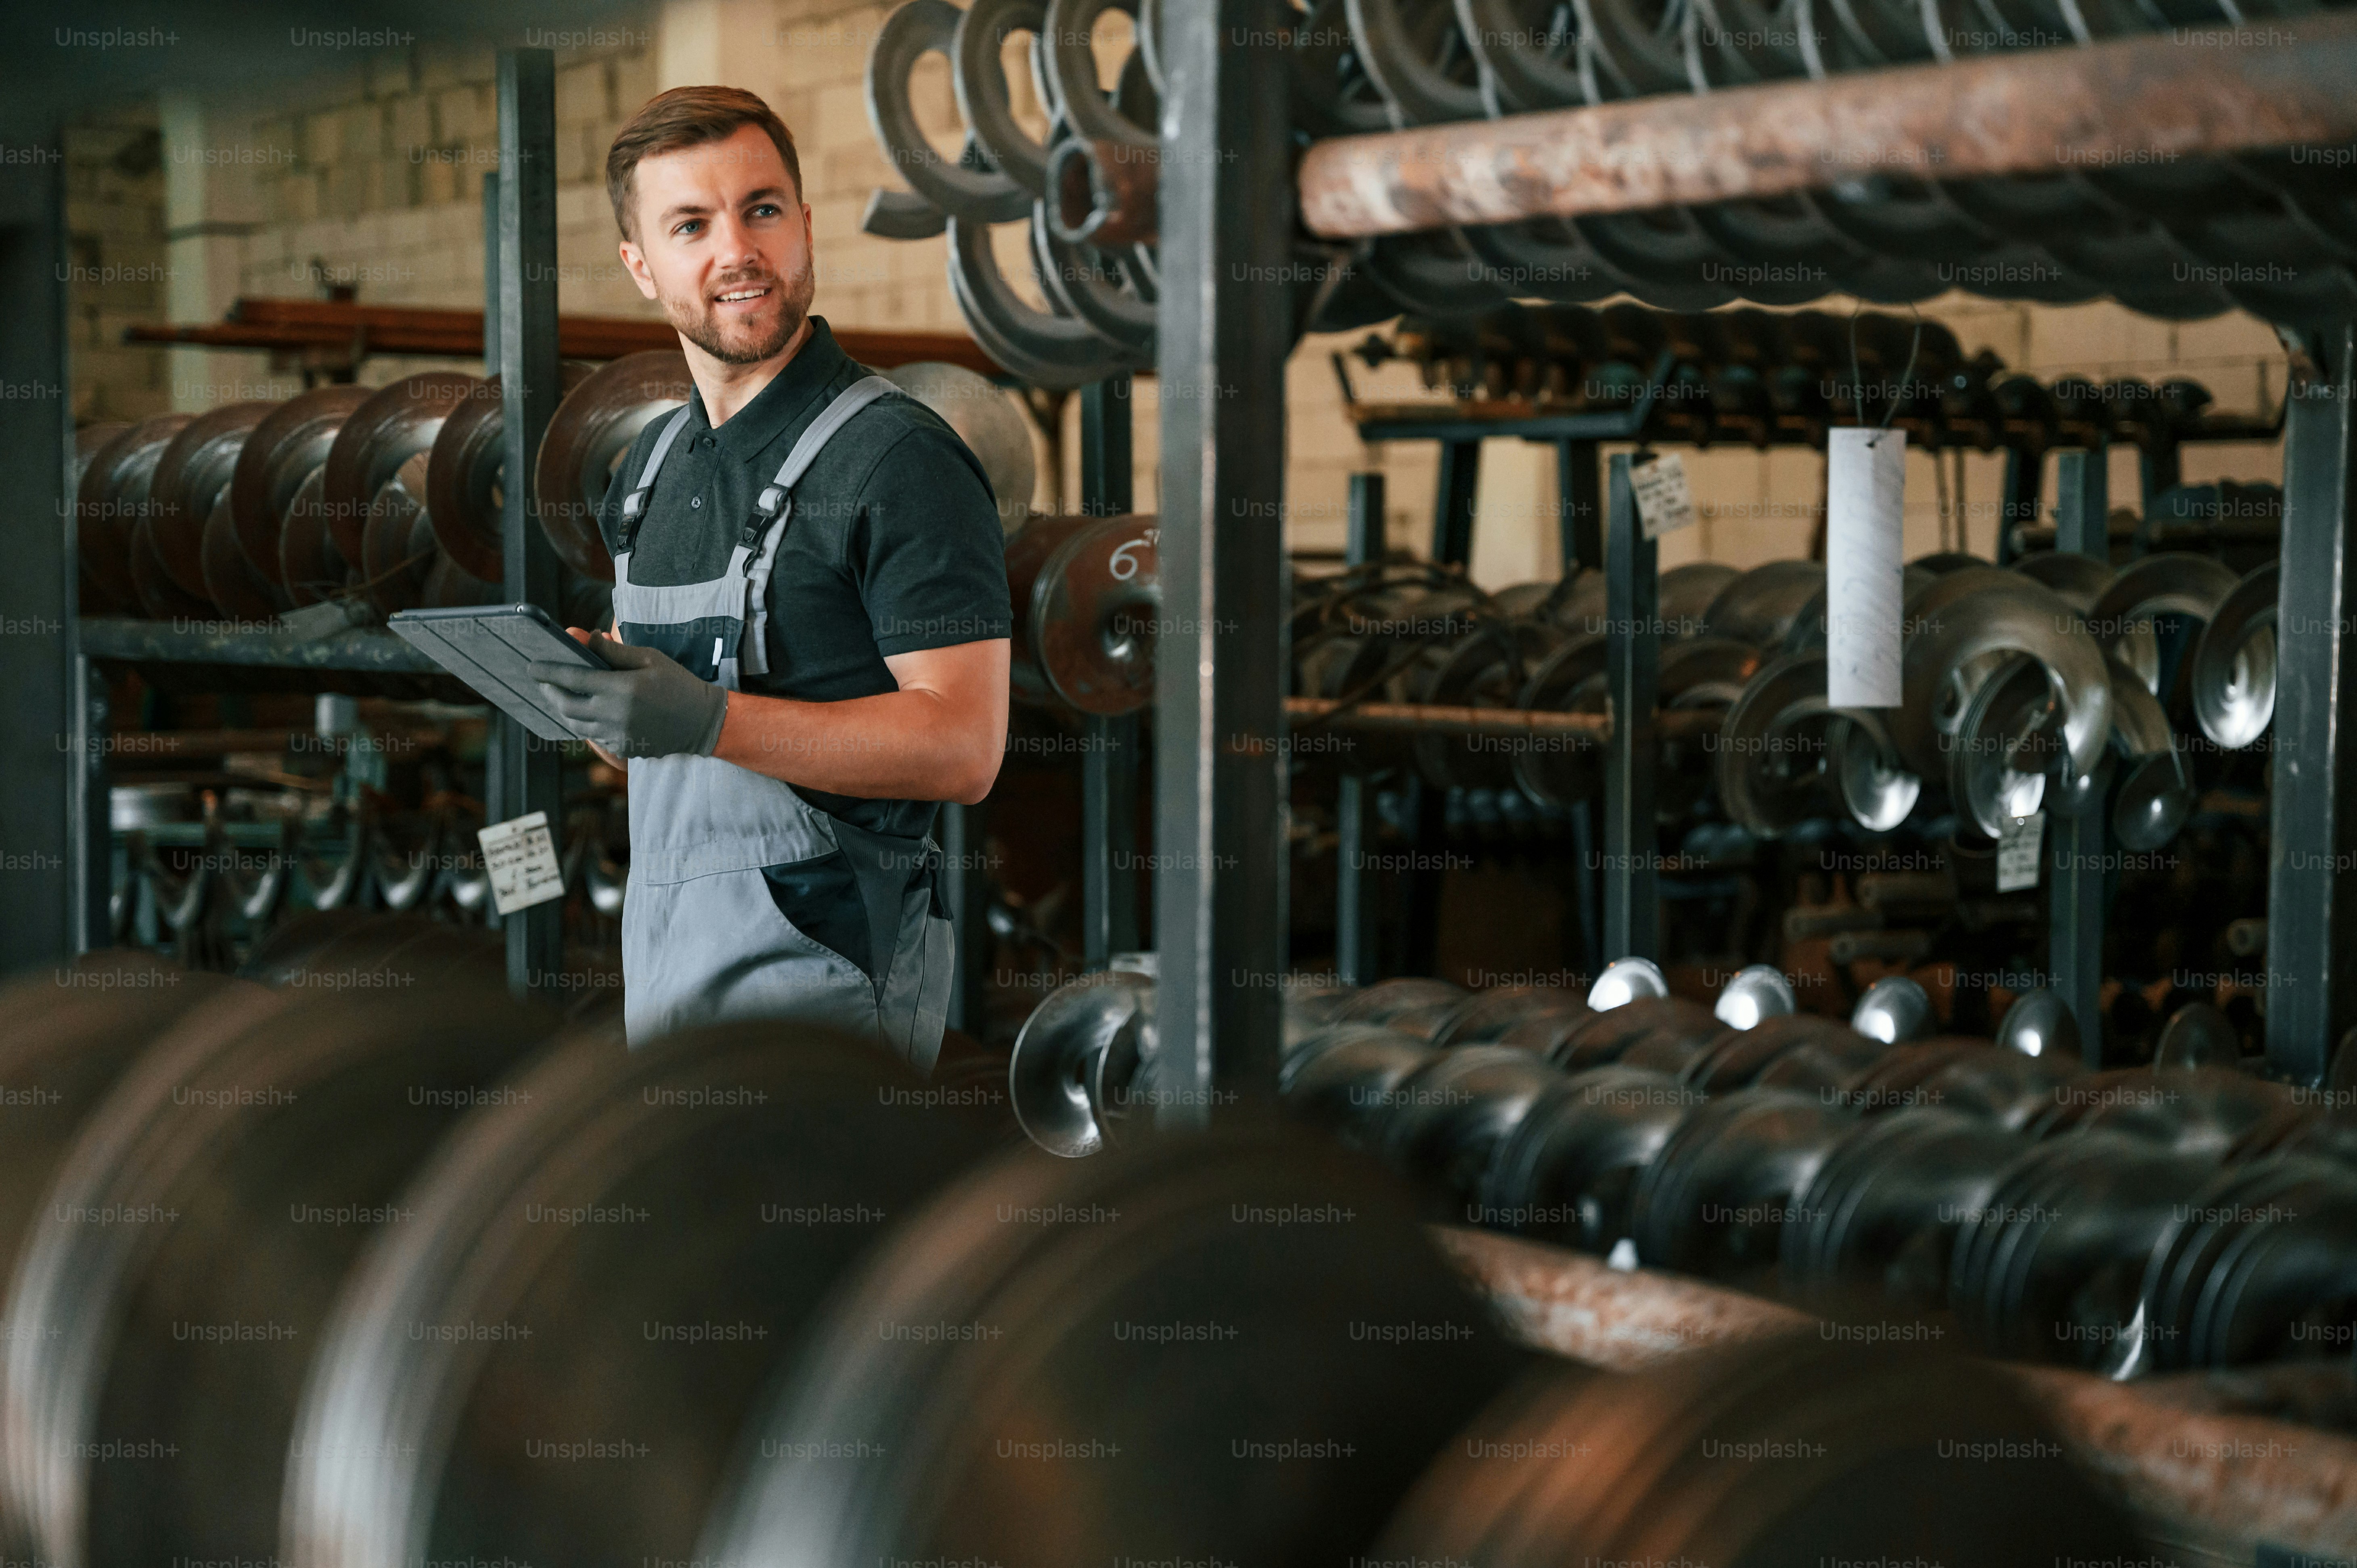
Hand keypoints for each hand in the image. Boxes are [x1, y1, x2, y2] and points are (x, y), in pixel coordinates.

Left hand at [529, 632, 728, 759]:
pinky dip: (587, 725)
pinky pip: (594, 738)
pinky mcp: (623, 749)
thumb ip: (614, 651)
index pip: (572, 678)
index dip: (548, 672)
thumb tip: (586, 639)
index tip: (532, 668)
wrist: (703, 722)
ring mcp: (618, 736)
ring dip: (565, 710)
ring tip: (562, 698)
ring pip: (577, 725)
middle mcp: (615, 715)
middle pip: (567, 705)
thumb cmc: (678, 683)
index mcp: (621, 688)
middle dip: (550, 693)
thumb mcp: (649, 658)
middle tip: (544, 683)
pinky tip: (589, 714)